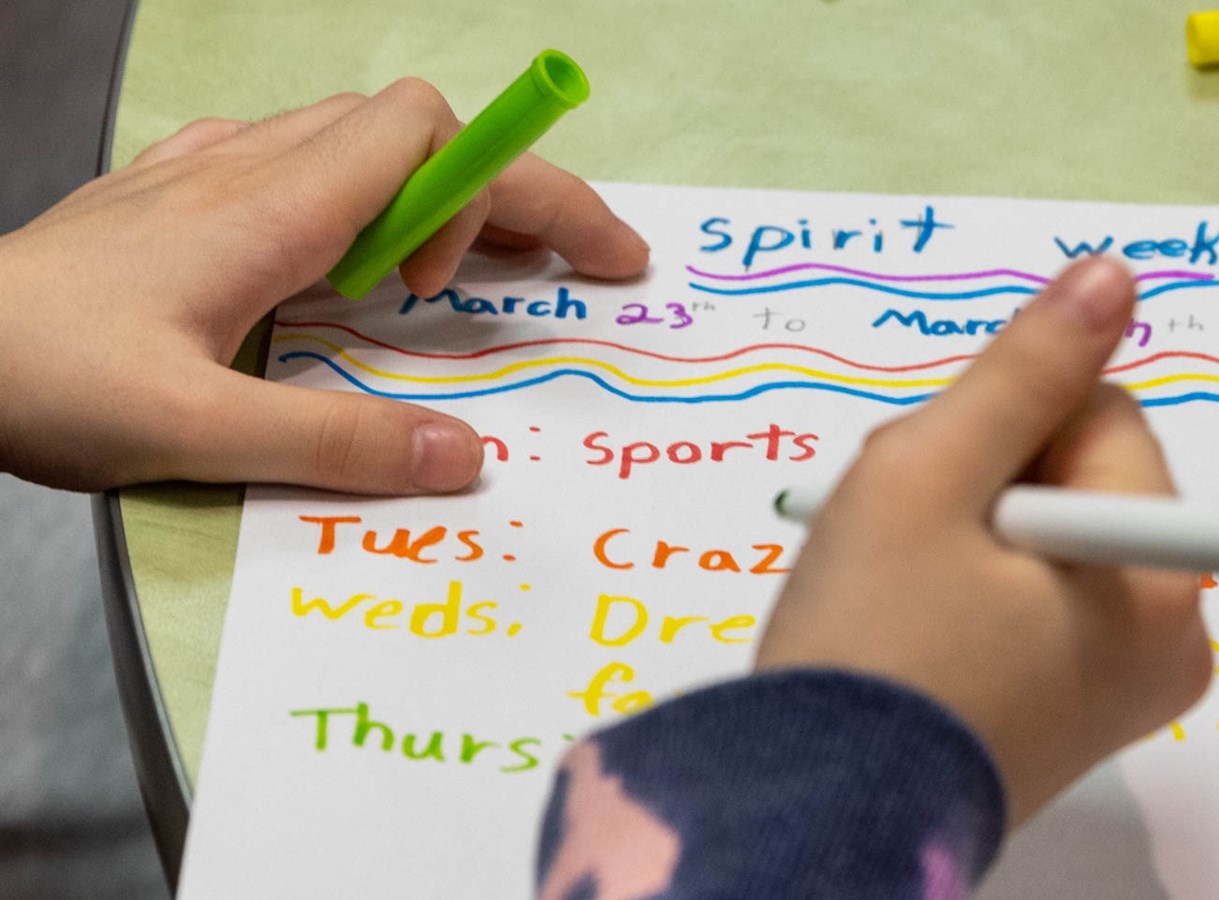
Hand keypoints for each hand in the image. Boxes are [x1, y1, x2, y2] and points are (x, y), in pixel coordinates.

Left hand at [0, 79, 648, 493]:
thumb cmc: (42, 377)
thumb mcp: (194, 433)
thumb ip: (335, 447)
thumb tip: (467, 459)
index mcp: (274, 207)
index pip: (431, 135)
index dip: (511, 187)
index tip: (540, 277)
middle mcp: (255, 168)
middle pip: (421, 133)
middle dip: (514, 193)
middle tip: (580, 272)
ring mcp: (214, 171)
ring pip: (366, 144)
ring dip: (441, 202)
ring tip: (465, 290)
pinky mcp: (182, 193)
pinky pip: (307, 163)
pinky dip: (371, 203)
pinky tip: (353, 269)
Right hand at [755, 257, 1211, 827]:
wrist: (814, 811)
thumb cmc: (867, 645)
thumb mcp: (928, 474)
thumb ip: (1024, 368)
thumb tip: (1111, 276)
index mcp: (1157, 578)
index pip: (1099, 416)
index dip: (999, 428)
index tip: (936, 489)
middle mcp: (1171, 636)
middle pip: (1081, 473)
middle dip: (985, 479)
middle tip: (905, 542)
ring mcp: (1129, 684)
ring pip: (1053, 529)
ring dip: (971, 529)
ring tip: (901, 586)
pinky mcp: (1082, 712)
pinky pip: (1044, 597)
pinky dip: (979, 586)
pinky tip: (919, 619)